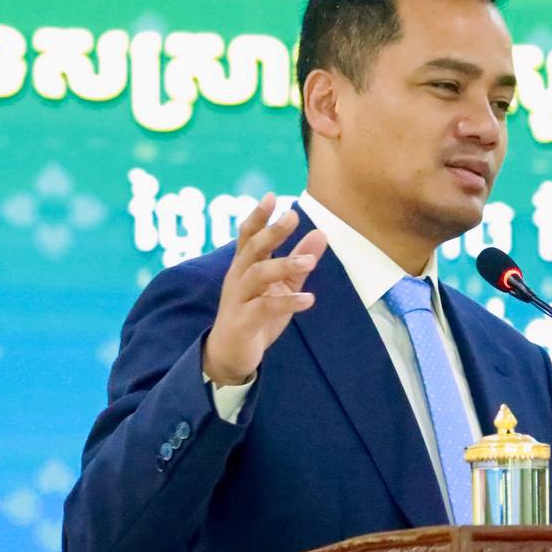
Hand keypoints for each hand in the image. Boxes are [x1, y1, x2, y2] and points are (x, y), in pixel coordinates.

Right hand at [203, 193, 327, 385]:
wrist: (230, 355)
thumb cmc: (256, 314)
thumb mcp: (282, 285)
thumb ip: (299, 260)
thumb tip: (320, 233)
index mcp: (245, 266)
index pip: (248, 235)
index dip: (258, 216)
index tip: (272, 196)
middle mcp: (237, 278)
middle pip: (252, 249)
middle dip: (271, 232)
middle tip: (292, 216)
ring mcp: (238, 299)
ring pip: (257, 275)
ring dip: (283, 265)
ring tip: (309, 262)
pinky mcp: (243, 322)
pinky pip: (264, 308)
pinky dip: (287, 302)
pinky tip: (308, 299)